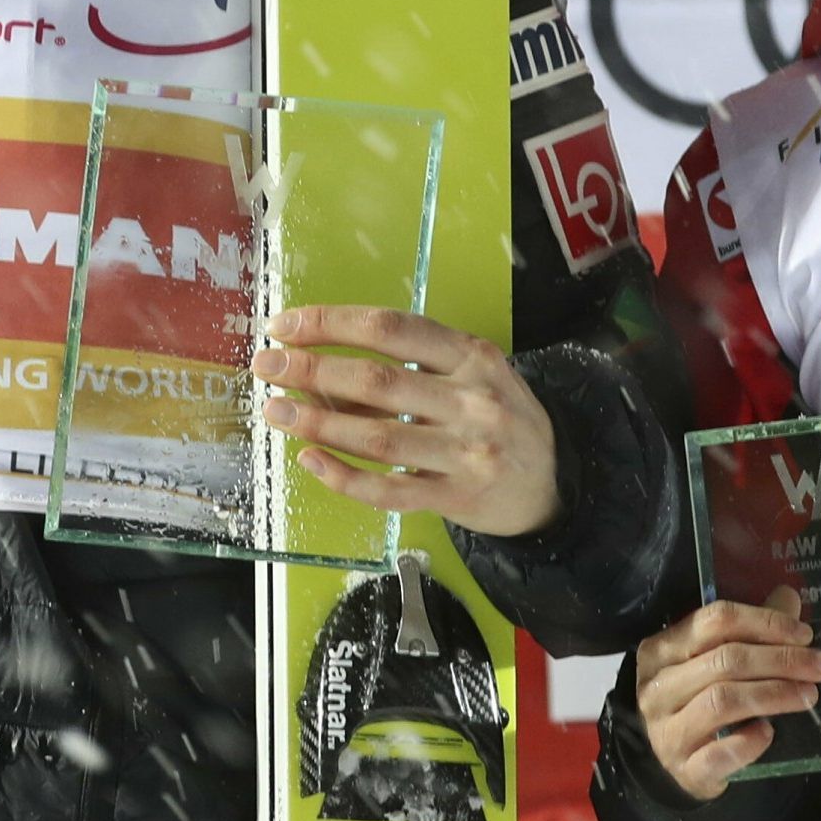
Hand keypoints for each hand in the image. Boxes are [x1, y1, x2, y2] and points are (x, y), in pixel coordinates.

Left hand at [254, 305, 560, 536]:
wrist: (554, 484)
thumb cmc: (498, 418)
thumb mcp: (471, 377)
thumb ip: (408, 370)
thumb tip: (317, 371)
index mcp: (473, 356)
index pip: (391, 327)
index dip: (331, 322)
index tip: (285, 325)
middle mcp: (473, 400)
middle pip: (378, 380)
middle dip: (312, 369)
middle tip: (266, 366)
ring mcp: (467, 453)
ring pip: (378, 436)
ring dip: (318, 421)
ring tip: (275, 412)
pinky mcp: (457, 498)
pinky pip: (389, 489)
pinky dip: (345, 477)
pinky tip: (312, 460)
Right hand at [627, 591, 820, 800]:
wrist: (678, 764)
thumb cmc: (699, 702)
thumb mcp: (716, 661)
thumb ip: (751, 631)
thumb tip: (789, 597)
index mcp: (662, 649)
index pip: (714, 621)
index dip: (765, 622)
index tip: (805, 634)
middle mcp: (657, 687)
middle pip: (724, 660)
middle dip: (781, 660)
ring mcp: (666, 730)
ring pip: (722, 701)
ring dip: (773, 695)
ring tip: (808, 696)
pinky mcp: (684, 769)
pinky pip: (719, 753)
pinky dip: (749, 742)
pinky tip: (769, 734)